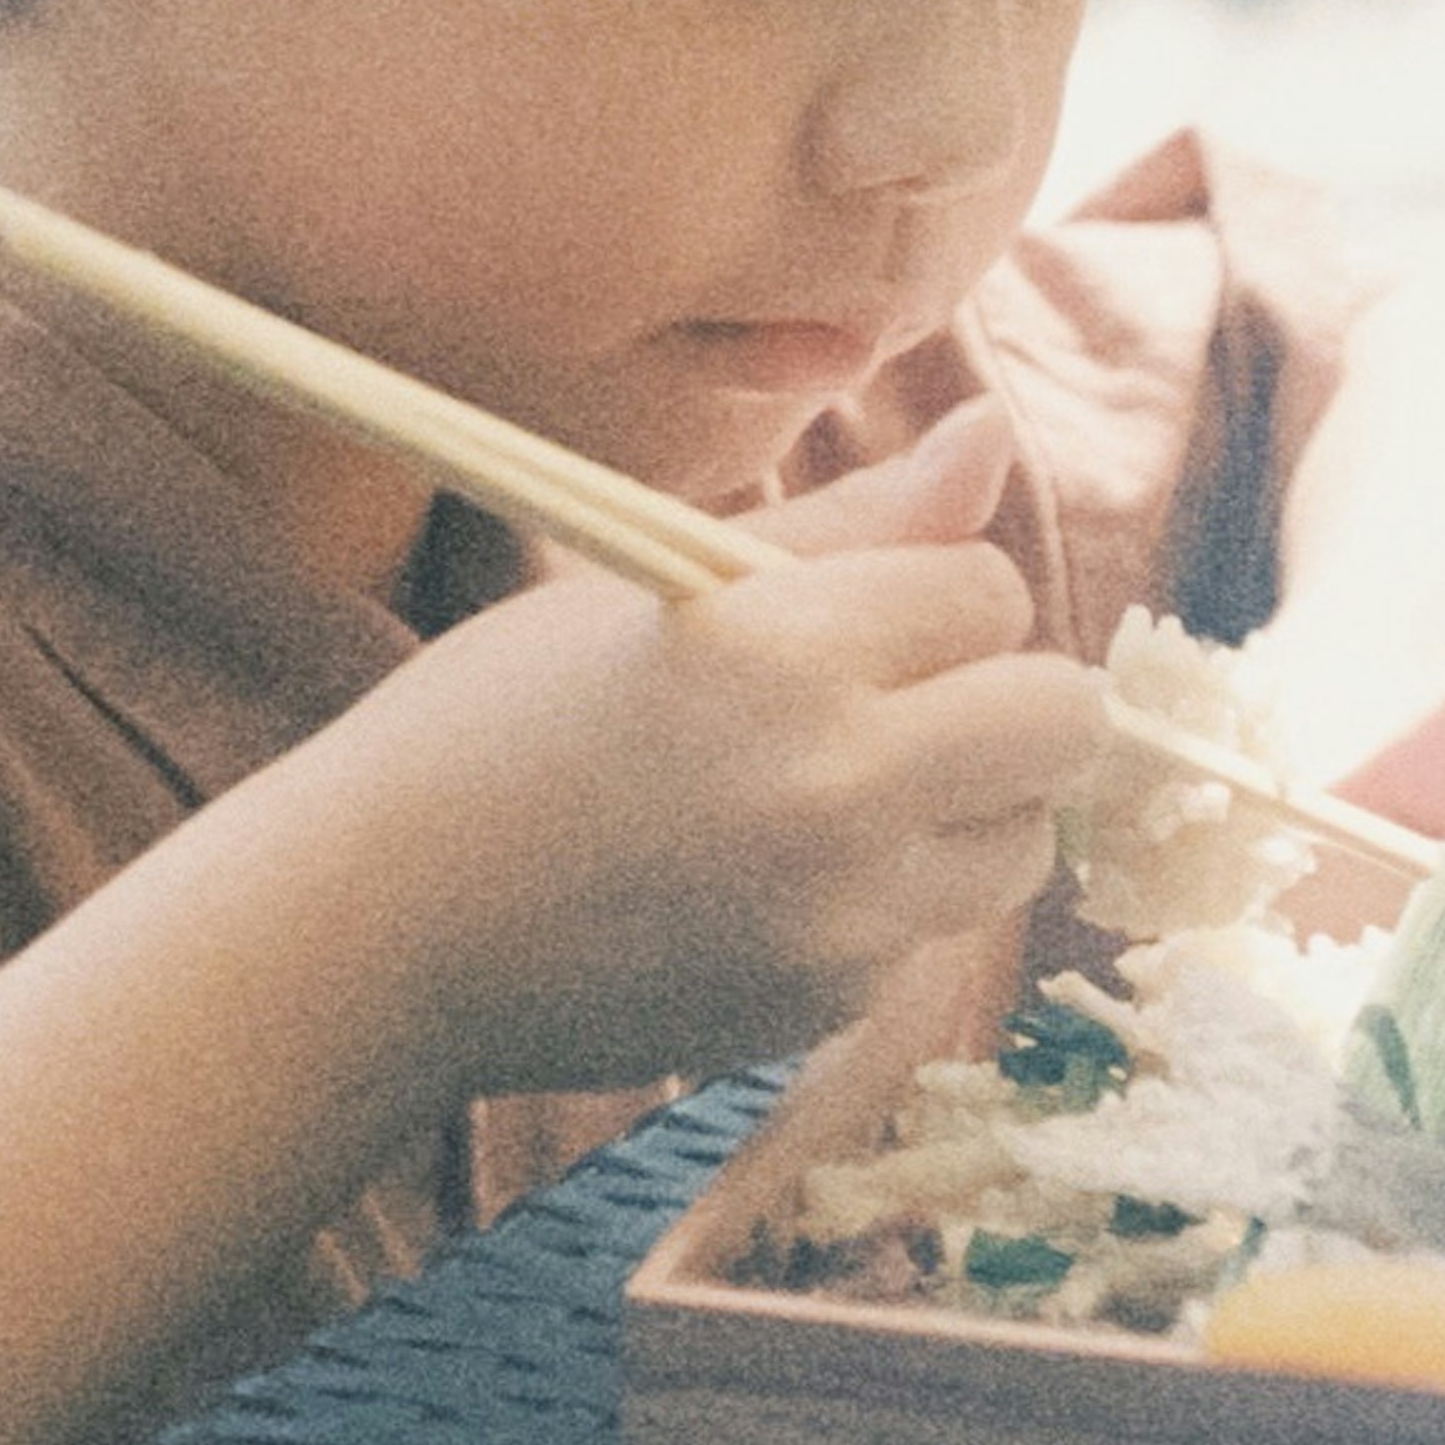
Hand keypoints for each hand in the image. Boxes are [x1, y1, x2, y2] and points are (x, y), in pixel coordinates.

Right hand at [335, 405, 1098, 1093]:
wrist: (382, 930)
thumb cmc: (499, 723)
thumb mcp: (659, 585)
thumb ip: (854, 524)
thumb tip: (997, 433)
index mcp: (785, 647)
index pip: (987, 587)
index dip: (924, 587)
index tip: (840, 610)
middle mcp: (840, 787)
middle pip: (1061, 719)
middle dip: (1002, 691)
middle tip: (893, 694)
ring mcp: (844, 919)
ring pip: (1025, 838)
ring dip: (969, 803)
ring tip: (832, 789)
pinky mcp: (829, 1010)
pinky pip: (931, 929)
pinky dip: (885, 899)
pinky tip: (760, 881)